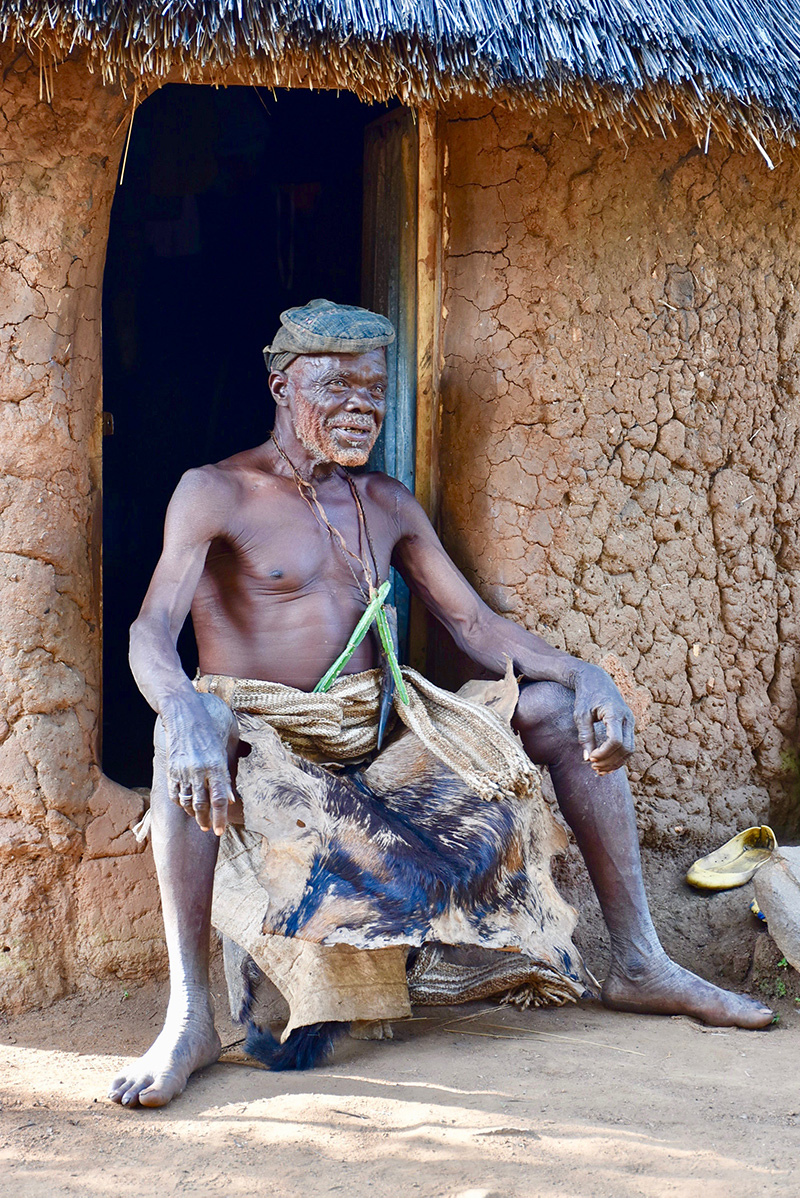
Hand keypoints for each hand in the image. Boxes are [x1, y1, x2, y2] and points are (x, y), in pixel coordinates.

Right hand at [161, 697, 233, 834]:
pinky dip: (180, 804)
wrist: (184, 717)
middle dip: (206, 820)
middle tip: (208, 828)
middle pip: (202, 804)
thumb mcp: (221, 754)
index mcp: (215, 766)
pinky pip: (174, 794)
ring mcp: (183, 770)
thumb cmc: (207, 735)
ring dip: (193, 814)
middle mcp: (199, 770)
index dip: (220, 818)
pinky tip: (186, 807)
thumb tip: (230, 801)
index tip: (220, 831)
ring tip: (199, 819)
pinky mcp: (170, 769)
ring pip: (187, 801)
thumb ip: (225, 778)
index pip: (219, 799)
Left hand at [571, 664, 634, 774]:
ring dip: (616, 762)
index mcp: (615, 712)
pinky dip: (619, 757)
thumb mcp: (581, 714)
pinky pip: (628, 746)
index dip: (603, 753)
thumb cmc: (586, 696)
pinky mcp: (629, 725)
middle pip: (625, 748)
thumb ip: (585, 736)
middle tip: (593, 768)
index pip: (615, 740)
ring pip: (630, 750)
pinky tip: (605, 764)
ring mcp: (630, 721)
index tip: (590, 758)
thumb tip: (587, 759)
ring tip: (599, 769)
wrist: (596, 679)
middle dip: (610, 761)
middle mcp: (627, 717)